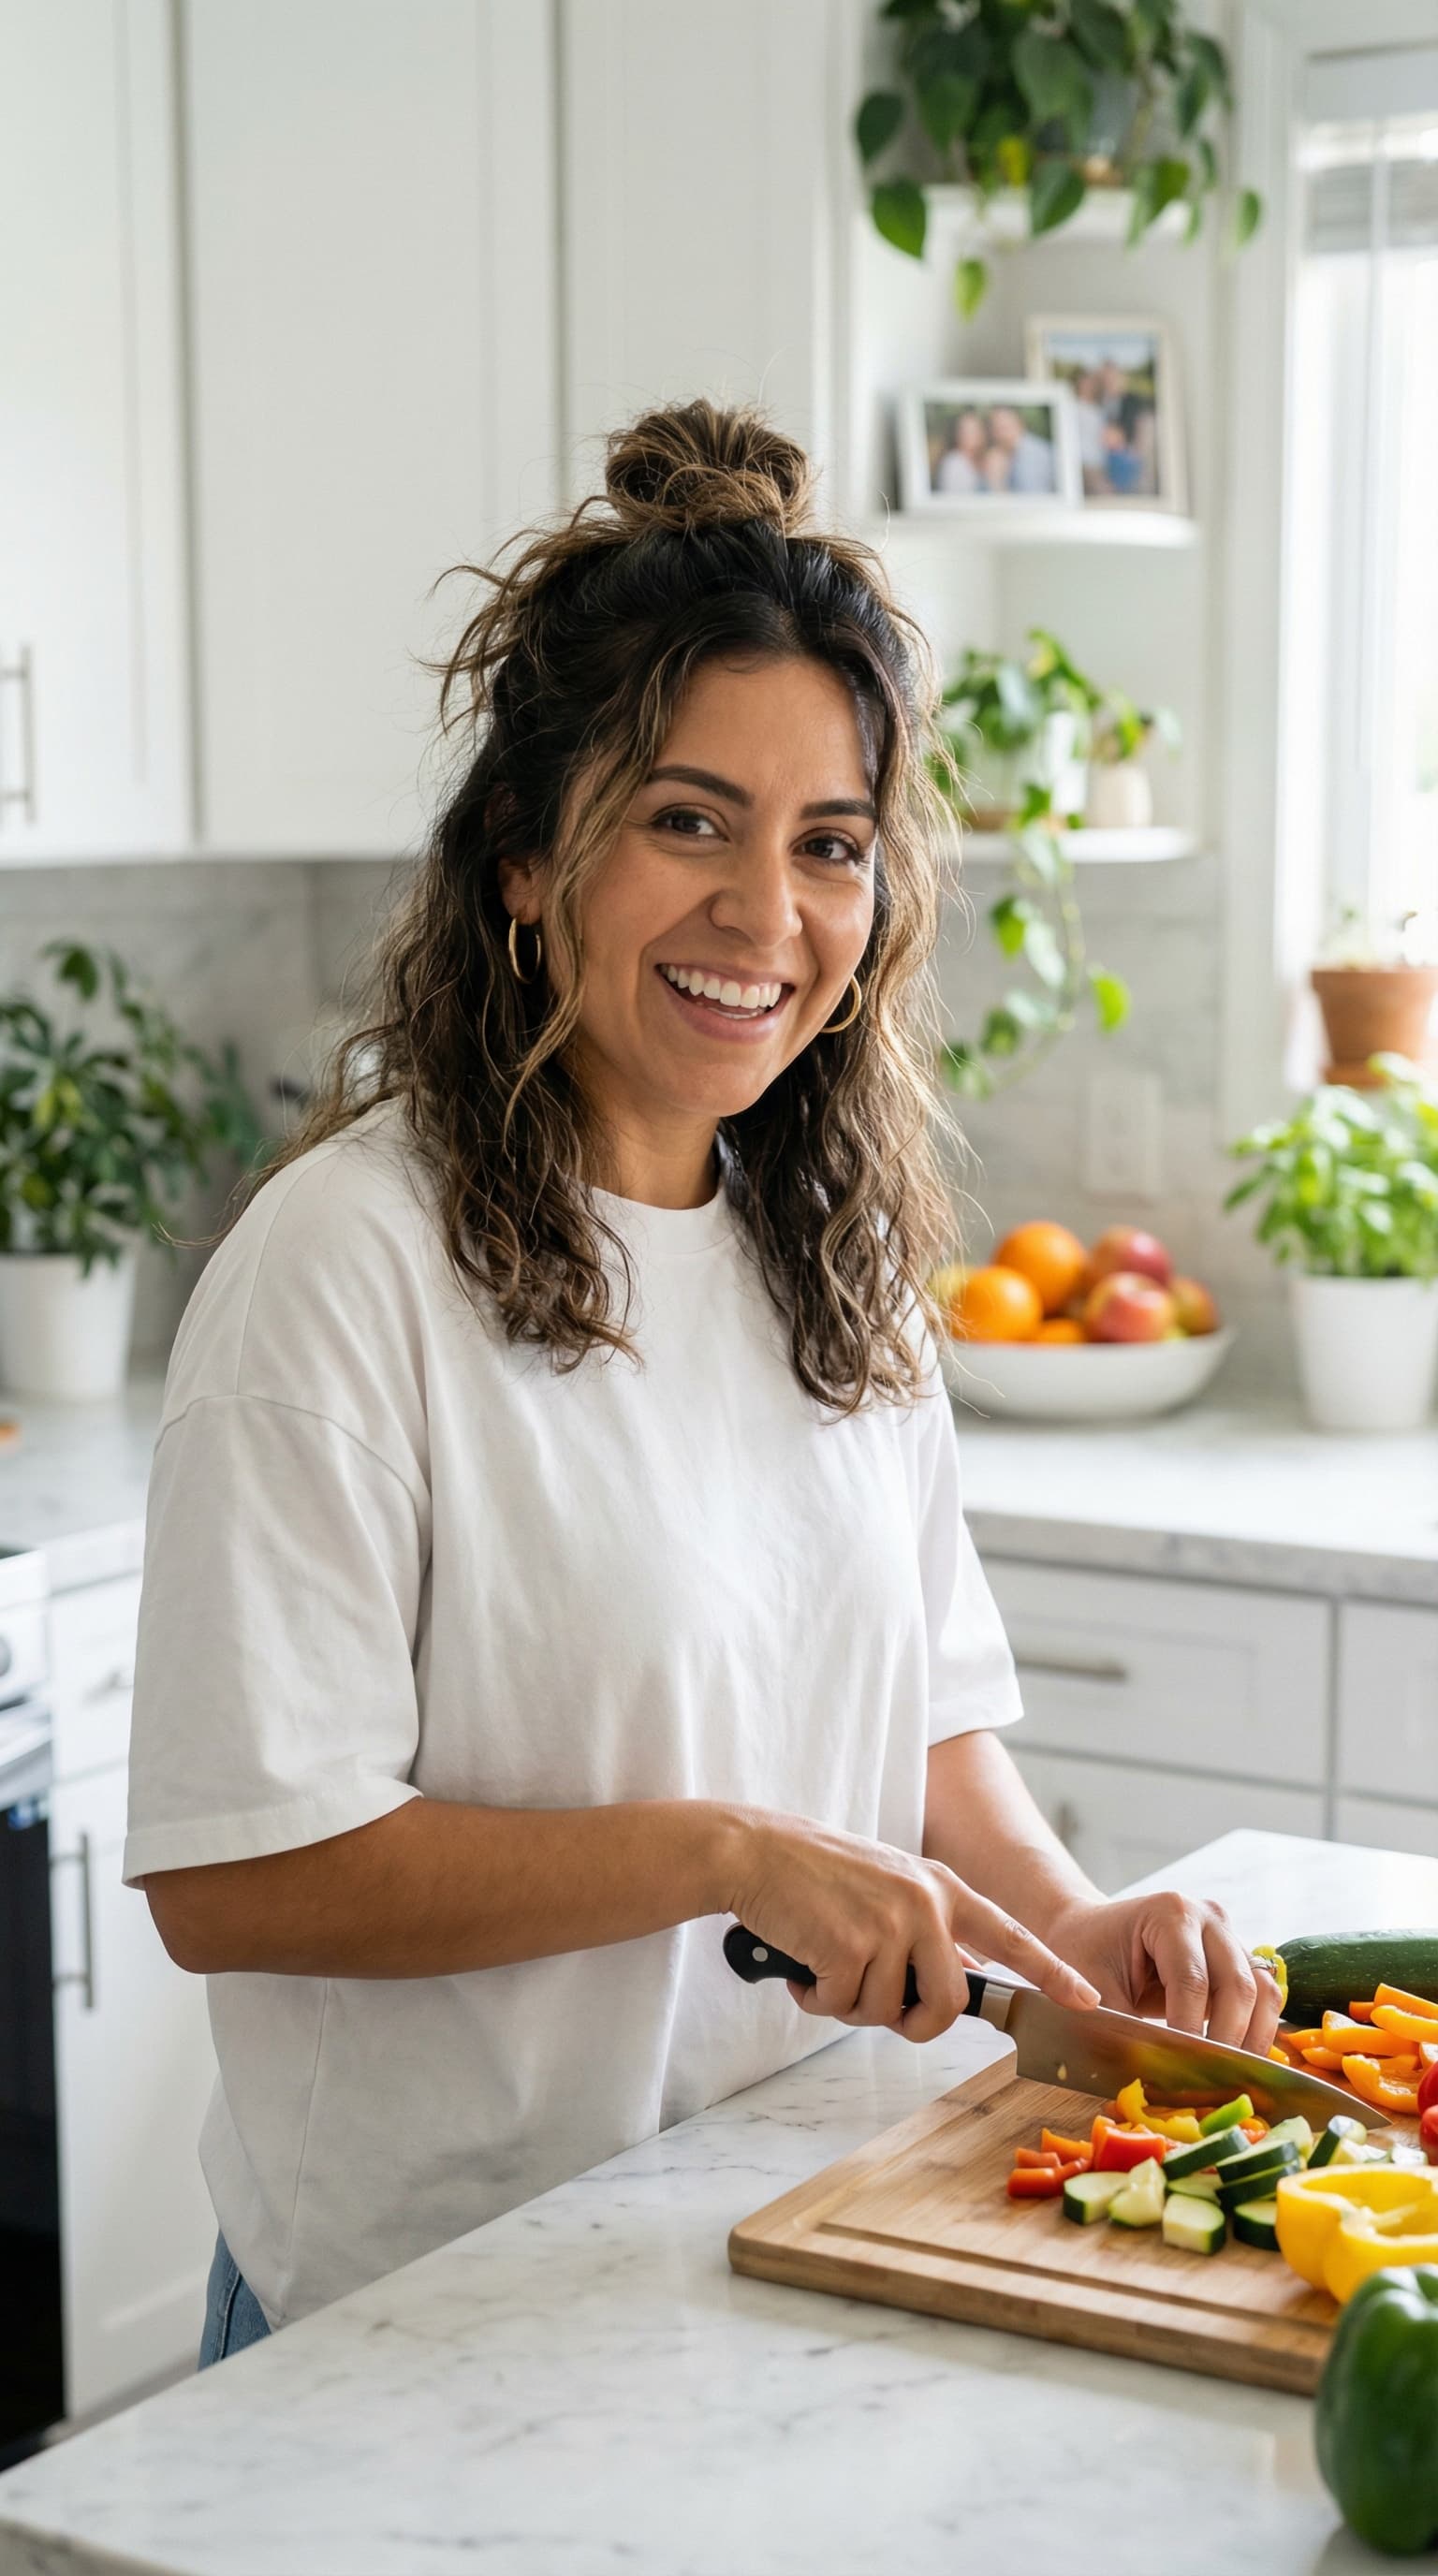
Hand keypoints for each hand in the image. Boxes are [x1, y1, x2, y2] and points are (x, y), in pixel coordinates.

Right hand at [725, 1809, 1099, 2045]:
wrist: (755, 1850)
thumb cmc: (817, 1875)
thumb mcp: (889, 1887)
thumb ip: (927, 1927)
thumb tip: (957, 1976)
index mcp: (940, 1886)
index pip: (1010, 1934)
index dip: (1051, 1971)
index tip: (1087, 2000)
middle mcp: (924, 1902)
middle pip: (948, 2003)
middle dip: (913, 2023)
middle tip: (876, 2007)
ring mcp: (889, 1922)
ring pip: (888, 2013)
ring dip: (849, 2006)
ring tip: (825, 1965)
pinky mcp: (849, 1945)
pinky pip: (843, 2007)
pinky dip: (816, 1998)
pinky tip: (802, 1963)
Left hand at [1043, 1888, 1283, 2052]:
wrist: (1090, 1930)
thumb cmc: (1085, 1953)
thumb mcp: (1092, 1986)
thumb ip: (1122, 2026)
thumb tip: (1153, 2072)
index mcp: (1169, 1913)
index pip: (1192, 1980)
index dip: (1190, 2029)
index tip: (1181, 2070)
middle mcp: (1208, 1918)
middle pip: (1238, 1985)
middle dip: (1227, 2039)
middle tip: (1211, 2081)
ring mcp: (1228, 1936)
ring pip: (1262, 1991)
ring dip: (1252, 2038)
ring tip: (1230, 2076)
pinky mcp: (1238, 1959)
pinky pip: (1263, 1997)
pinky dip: (1257, 2030)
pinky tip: (1238, 2061)